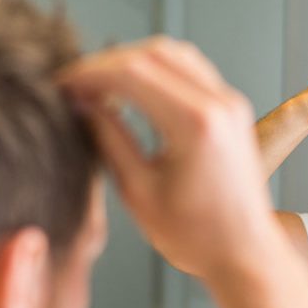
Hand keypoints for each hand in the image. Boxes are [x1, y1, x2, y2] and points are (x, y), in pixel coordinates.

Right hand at [60, 37, 277, 280]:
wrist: (245, 254)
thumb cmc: (196, 237)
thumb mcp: (138, 192)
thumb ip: (109, 140)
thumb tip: (83, 106)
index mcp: (196, 125)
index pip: (132, 72)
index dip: (90, 74)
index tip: (63, 86)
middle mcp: (219, 104)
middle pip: (152, 53)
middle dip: (107, 63)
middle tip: (76, 85)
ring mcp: (230, 103)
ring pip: (173, 53)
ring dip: (132, 61)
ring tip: (100, 86)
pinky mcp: (232, 109)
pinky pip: (190, 69)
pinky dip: (156, 70)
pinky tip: (132, 91)